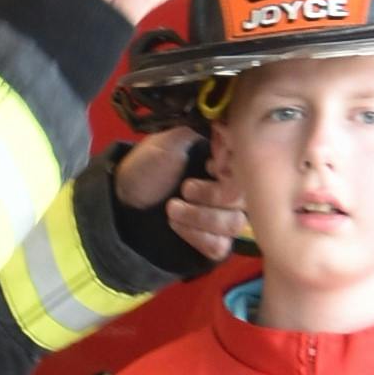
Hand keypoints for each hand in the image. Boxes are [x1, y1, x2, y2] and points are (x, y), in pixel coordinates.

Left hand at [113, 127, 248, 262]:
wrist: (121, 204)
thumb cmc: (145, 168)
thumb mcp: (167, 141)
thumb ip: (200, 131)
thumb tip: (226, 128)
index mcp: (225, 161)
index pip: (252, 166)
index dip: (232, 168)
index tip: (210, 164)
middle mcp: (230, 189)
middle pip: (245, 198)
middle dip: (212, 194)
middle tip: (183, 188)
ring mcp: (223, 218)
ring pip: (234, 224)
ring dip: (200, 216)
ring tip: (171, 209)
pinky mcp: (213, 243)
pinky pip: (220, 246)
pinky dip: (196, 236)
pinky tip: (175, 226)